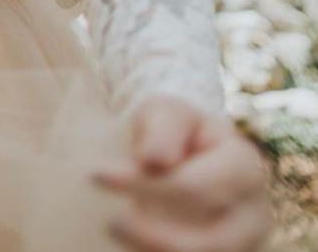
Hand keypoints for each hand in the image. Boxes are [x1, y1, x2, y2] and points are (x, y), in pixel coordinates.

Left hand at [92, 95, 272, 251]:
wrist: (185, 147)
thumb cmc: (173, 127)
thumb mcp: (166, 112)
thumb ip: (163, 130)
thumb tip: (155, 161)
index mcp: (245, 167)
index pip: (194, 187)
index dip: (144, 186)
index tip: (95, 175)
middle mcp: (254, 212)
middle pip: (211, 241)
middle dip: (155, 235)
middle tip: (111, 222)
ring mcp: (245, 242)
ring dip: (155, 249)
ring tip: (117, 228)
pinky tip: (131, 243)